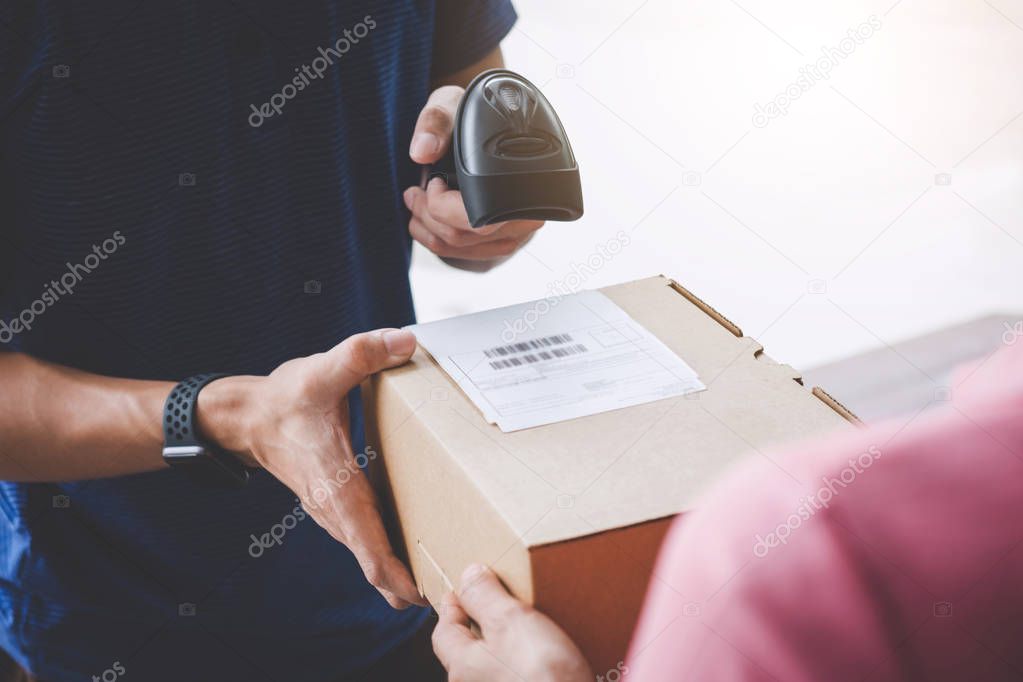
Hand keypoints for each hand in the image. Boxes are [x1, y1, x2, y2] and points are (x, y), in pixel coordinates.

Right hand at [197, 328, 426, 609]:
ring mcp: (333, 513)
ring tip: (443, 577)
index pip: (370, 548)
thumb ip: (362, 354)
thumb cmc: (285, 400)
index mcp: (338, 489)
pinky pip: (366, 540)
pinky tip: (415, 547)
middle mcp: (335, 511)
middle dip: (409, 585)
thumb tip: (405, 341)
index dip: (397, 577)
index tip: (426, 598)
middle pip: (375, 565)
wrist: (246, 418)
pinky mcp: (335, 506)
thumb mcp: (322, 371)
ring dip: (400, 572)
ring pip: (370, 556)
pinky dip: (387, 554)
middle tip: (454, 593)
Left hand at [406, 86, 543, 263]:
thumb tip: (422, 152)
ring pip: (464, 249)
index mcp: (524, 181)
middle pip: (467, 238)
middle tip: (413, 194)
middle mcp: (528, 212)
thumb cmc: (473, 114)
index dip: (441, 207)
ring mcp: (518, 231)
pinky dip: (440, 240)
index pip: (479, 220)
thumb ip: (435, 122)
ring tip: (417, 205)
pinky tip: (430, 219)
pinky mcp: (506, 239)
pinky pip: (469, 254)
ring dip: (429, 231)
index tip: (430, 182)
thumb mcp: (453, 105)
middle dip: (428, 218)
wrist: (491, 121)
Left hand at [432, 564, 591, 681]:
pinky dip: (524, 663)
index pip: (444, 632)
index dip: (452, 607)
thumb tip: (468, 575)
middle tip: (493, 602)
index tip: (459, 589)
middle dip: (478, 626)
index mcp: (462, 667)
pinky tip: (547, 657)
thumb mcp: (510, 621)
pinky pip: (516, 676)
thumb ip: (485, 596)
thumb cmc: (540, 677)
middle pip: (467, 651)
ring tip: (526, 627)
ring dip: (505, 645)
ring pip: (493, 665)